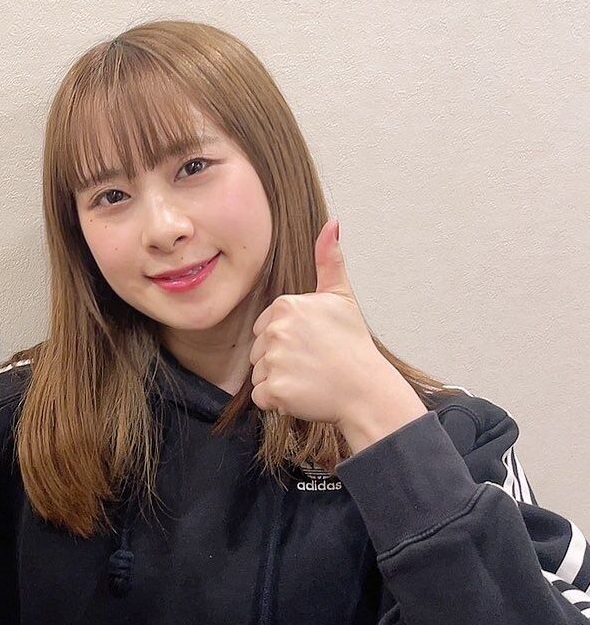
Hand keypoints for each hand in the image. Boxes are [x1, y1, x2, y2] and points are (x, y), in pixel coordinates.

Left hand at [248, 219, 399, 424]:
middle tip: (312, 362)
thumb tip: (331, 223)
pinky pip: (261, 397)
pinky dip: (277, 400)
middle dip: (280, 360)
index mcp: (286, 305)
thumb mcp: (342, 297)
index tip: (311, 344)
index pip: (265, 327)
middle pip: (258, 351)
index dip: (286, 339)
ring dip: (279, 380)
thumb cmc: (353, 345)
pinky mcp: (274, 390)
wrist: (366, 388)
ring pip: (259, 374)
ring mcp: (274, 360)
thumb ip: (329, 260)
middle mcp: (276, 330)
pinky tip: (302, 393)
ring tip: (309, 377)